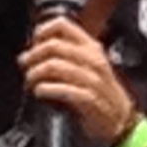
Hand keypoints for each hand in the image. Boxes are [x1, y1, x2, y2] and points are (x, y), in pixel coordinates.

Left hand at [19, 16, 134, 146]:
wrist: (121, 121)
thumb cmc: (101, 94)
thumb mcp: (87, 67)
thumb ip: (63, 56)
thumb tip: (29, 54)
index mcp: (91, 48)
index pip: (63, 25)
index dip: (42, 32)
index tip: (33, 44)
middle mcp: (93, 60)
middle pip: (54, 46)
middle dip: (33, 56)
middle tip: (26, 66)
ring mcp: (92, 80)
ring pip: (55, 66)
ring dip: (36, 73)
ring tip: (31, 81)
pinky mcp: (89, 101)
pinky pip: (64, 89)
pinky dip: (46, 89)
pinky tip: (40, 92)